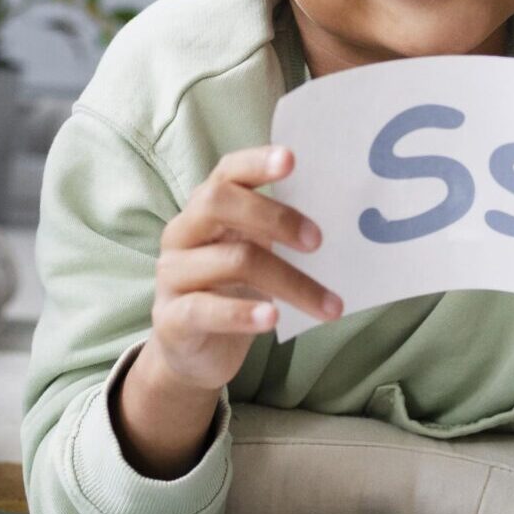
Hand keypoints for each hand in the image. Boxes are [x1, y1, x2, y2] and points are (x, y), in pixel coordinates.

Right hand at [145, 146, 341, 394]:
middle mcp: (182, 234)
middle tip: (318, 241)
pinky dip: (243, 313)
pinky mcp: (171, 319)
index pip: (225, 173)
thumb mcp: (253, 255)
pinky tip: (272, 319)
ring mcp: (172, 275)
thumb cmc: (231, 293)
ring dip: (290, 282)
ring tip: (330, 306)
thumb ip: (277, 233)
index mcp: (205, 210)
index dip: (255, 162)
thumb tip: (342, 215)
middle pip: (219, 204)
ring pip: (231, 262)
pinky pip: (205, 310)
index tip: (291, 159)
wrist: (191, 353)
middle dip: (275, 217)